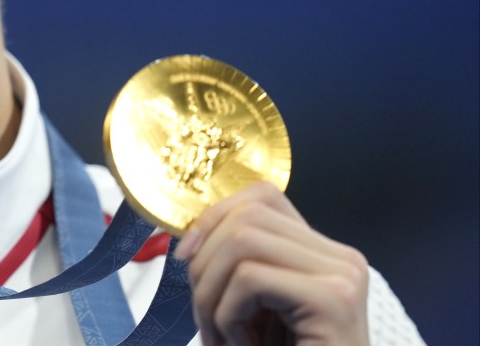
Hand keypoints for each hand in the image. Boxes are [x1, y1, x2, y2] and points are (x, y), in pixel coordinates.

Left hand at [173, 181, 369, 345]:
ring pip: (241, 240)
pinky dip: (226, 315)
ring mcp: (343, 276)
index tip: (186, 258)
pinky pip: (249, 278)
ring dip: (211, 293)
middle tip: (204, 317)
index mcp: (324, 254)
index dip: (213, 218)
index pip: (261, 196)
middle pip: (246, 215)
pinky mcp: (333, 300)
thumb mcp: (253, 312)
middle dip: (204, 263)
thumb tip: (188, 237)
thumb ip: (236, 268)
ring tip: (220, 337)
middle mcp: (342, 258)